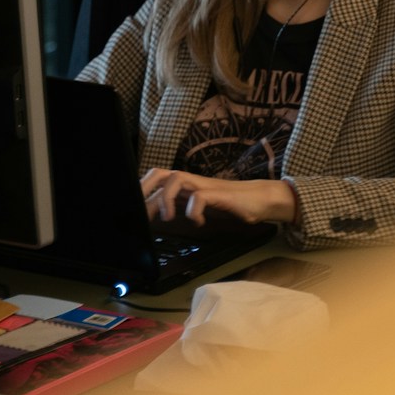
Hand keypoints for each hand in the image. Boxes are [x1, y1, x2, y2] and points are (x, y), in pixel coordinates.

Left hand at [140, 168, 295, 226]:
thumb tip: (161, 216)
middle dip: (145, 189)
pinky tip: (198, 222)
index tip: (132, 207)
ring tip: (168, 218)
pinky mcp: (220, 194)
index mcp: (187, 184)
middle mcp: (193, 181)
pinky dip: (193, 211)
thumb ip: (183, 206)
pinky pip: (200, 196)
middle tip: (141, 211)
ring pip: (177, 178)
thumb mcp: (201, 206)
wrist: (261, 199)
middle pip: (160, 173)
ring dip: (166, 198)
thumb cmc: (232, 204)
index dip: (142, 189)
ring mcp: (205, 186)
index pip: (157, 179)